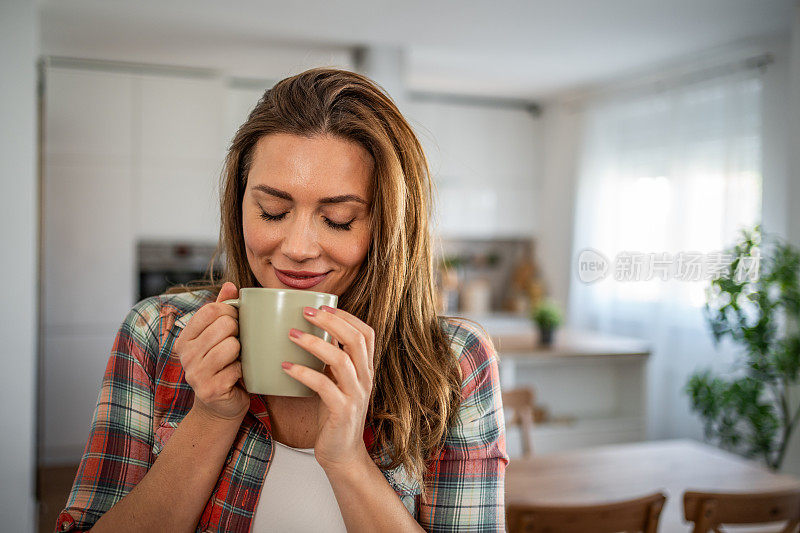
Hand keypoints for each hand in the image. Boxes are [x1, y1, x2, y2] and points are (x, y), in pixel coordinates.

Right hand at [174, 282, 248, 421]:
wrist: (220, 406)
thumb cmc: (223, 365)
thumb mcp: (219, 335)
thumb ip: (223, 309)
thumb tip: (231, 285)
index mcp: (185, 337)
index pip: (211, 309)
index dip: (231, 311)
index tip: (236, 322)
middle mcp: (185, 354)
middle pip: (224, 325)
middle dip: (239, 332)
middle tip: (239, 344)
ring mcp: (195, 373)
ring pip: (231, 345)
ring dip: (243, 352)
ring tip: (238, 360)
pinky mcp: (210, 390)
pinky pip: (237, 368)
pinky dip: (244, 371)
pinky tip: (239, 376)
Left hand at [283, 305, 374, 471]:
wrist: (342, 454)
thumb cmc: (334, 415)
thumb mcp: (336, 383)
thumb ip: (331, 362)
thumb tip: (309, 333)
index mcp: (365, 369)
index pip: (366, 333)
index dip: (347, 316)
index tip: (324, 307)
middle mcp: (365, 379)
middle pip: (356, 340)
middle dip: (331, 322)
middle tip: (305, 312)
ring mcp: (356, 395)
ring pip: (341, 360)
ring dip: (315, 343)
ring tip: (291, 334)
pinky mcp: (342, 412)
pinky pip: (324, 387)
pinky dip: (304, 374)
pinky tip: (285, 367)